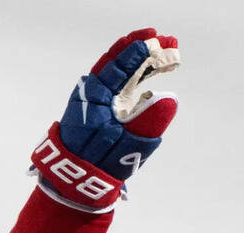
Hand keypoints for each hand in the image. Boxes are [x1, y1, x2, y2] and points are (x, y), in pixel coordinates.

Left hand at [30, 28, 180, 212]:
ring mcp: (97, 99)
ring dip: (141, 59)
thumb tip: (170, 98)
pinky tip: (149, 69)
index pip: (118, 65)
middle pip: (119, 61)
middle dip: (143, 48)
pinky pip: (119, 83)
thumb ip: (148, 122)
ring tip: (164, 48)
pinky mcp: (103, 109)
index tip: (158, 40)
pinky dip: (135, 72)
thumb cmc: (97, 164)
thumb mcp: (126, 146)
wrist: (73, 181)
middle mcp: (93, 92)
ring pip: (120, 70)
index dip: (139, 51)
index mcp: (94, 96)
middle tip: (168, 39)